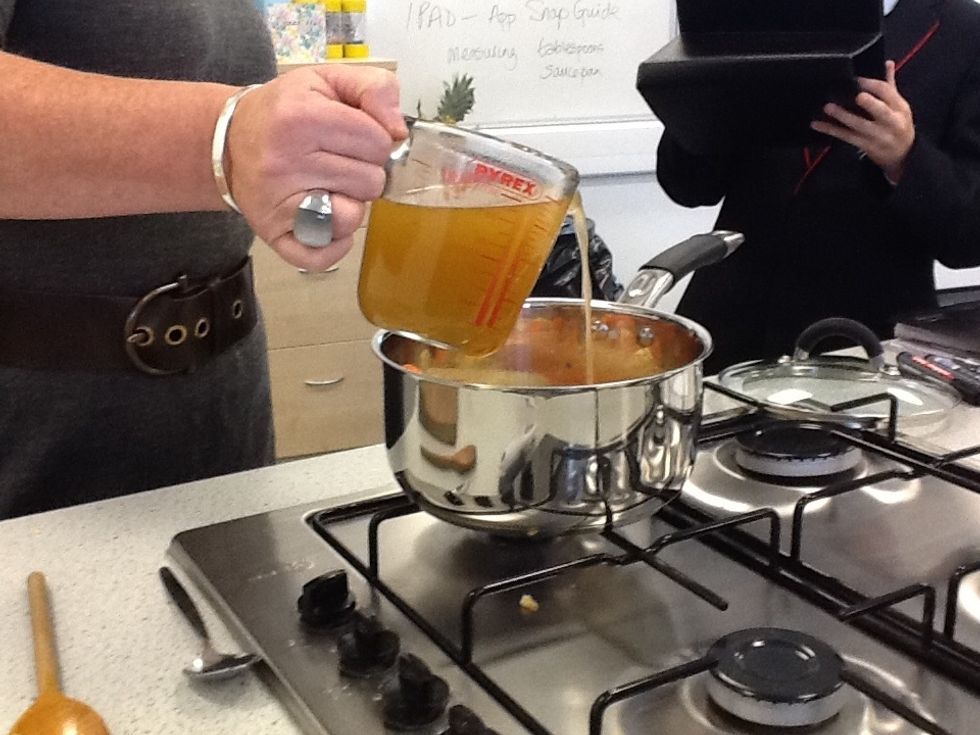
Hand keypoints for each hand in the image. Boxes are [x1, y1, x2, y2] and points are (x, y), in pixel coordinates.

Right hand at [227, 65, 407, 269]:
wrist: (229, 139)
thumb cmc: (286, 110)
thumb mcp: (327, 79)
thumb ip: (374, 88)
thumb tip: (399, 130)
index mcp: (301, 116)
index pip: (379, 141)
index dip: (376, 138)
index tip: (354, 136)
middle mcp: (285, 161)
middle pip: (371, 181)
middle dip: (364, 170)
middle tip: (338, 160)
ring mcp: (278, 203)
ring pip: (353, 218)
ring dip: (351, 204)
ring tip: (329, 185)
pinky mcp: (274, 234)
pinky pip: (322, 256)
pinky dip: (334, 244)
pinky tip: (327, 220)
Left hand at [810, 60, 914, 182]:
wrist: (902, 154)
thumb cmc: (898, 124)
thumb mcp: (899, 106)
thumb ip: (890, 85)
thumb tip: (887, 63)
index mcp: (899, 107)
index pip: (888, 93)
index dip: (873, 85)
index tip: (858, 79)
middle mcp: (891, 121)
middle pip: (880, 111)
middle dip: (870, 104)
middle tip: (856, 95)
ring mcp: (877, 135)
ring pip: (859, 125)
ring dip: (843, 116)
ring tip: (828, 107)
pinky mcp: (864, 145)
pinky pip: (846, 137)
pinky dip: (831, 130)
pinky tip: (817, 125)